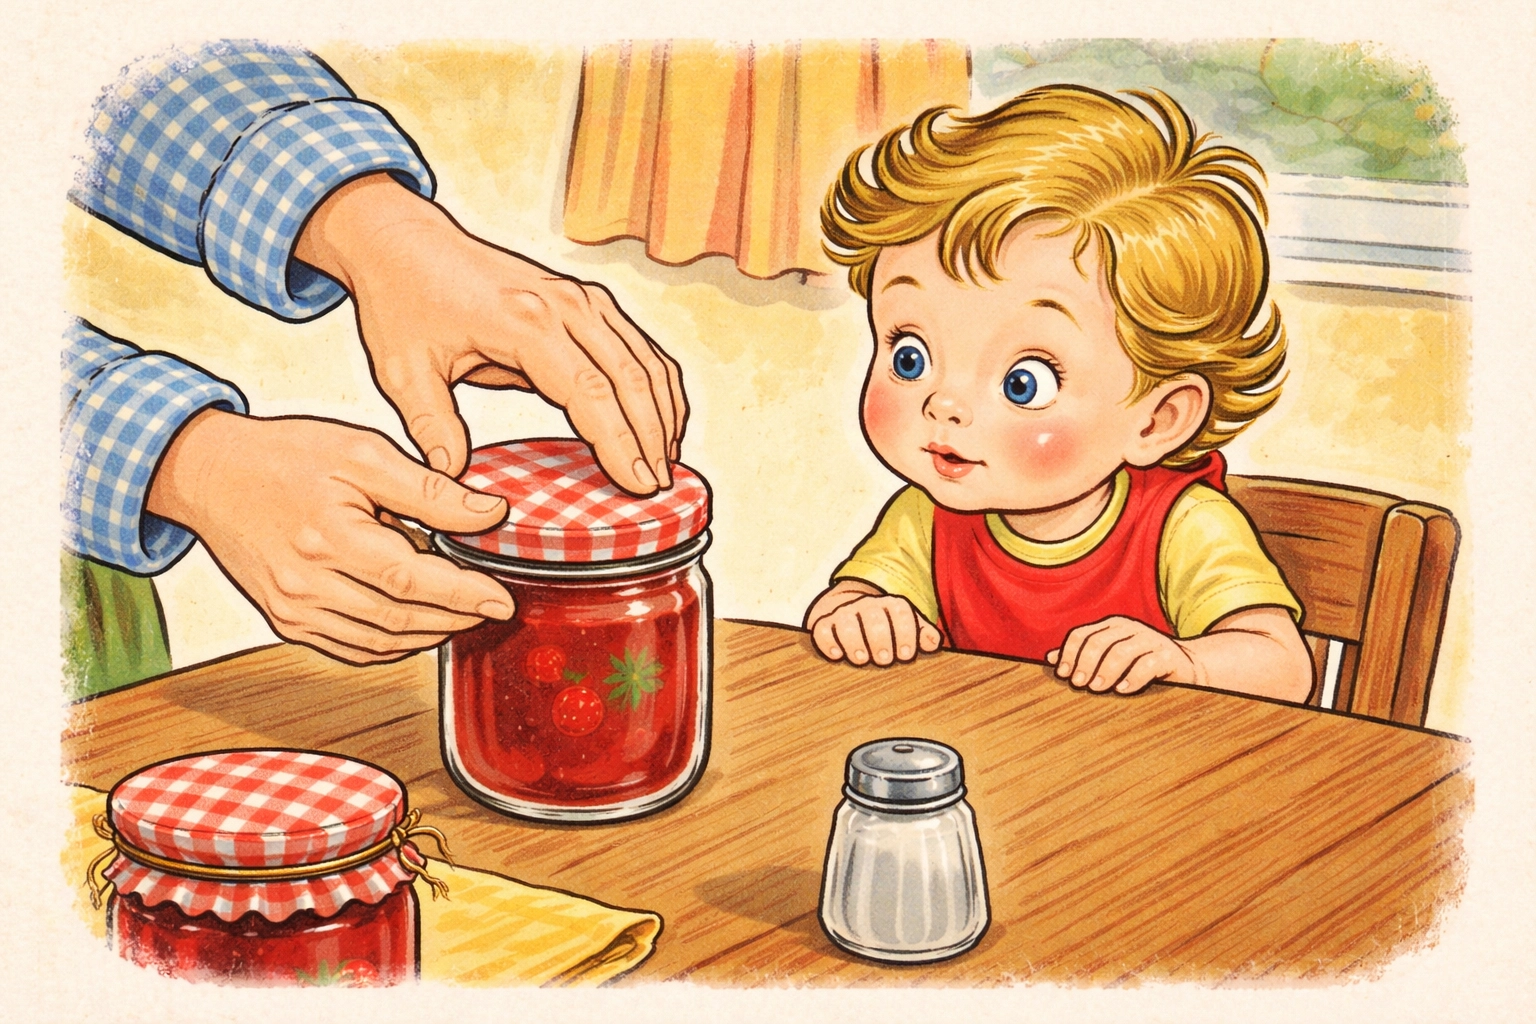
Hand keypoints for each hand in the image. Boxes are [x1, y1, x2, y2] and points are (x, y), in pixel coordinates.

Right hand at [147, 409, 516, 663]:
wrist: (208, 474)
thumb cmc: (282, 456)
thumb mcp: (363, 453)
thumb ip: (429, 490)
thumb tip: (488, 514)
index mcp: (329, 537)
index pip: (413, 579)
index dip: (464, 595)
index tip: (502, 601)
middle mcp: (306, 583)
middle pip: (400, 618)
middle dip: (455, 617)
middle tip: (490, 609)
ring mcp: (291, 608)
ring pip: (378, 641)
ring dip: (427, 635)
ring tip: (461, 617)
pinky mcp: (284, 619)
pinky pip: (348, 647)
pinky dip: (389, 645)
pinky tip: (415, 628)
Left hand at [295, 173, 685, 494]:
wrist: (405, 243)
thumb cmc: (403, 301)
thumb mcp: (403, 371)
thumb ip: (431, 426)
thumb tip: (454, 479)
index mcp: (524, 321)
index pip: (590, 392)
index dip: (619, 442)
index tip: (639, 484)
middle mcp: (564, 304)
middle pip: (630, 378)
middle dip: (651, 437)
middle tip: (660, 488)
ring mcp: (581, 298)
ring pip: (645, 360)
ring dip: (662, 413)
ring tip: (666, 463)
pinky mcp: (586, 300)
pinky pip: (638, 346)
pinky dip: (657, 386)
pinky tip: (659, 421)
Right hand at [805, 580, 942, 665]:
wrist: (851, 611)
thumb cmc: (886, 629)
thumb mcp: (906, 629)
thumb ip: (921, 635)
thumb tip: (933, 643)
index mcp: (891, 606)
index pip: (900, 612)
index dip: (905, 632)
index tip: (906, 655)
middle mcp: (867, 606)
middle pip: (873, 617)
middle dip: (880, 639)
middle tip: (884, 660)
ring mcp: (844, 613)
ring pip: (846, 622)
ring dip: (855, 641)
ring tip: (862, 660)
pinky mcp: (824, 623)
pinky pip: (822, 629)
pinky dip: (827, 642)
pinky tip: (836, 655)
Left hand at [1046, 608, 1312, 700]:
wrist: (1189, 668)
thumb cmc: (1140, 666)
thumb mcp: (1110, 658)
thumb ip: (1083, 656)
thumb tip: (1048, 659)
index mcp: (1111, 627)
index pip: (1082, 635)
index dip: (1069, 654)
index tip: (1063, 675)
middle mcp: (1129, 629)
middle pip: (1098, 641)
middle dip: (1084, 663)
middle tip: (1078, 685)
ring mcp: (1150, 640)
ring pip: (1120, 652)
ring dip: (1105, 671)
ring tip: (1096, 689)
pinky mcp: (1168, 656)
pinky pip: (1147, 664)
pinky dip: (1133, 678)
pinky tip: (1124, 690)